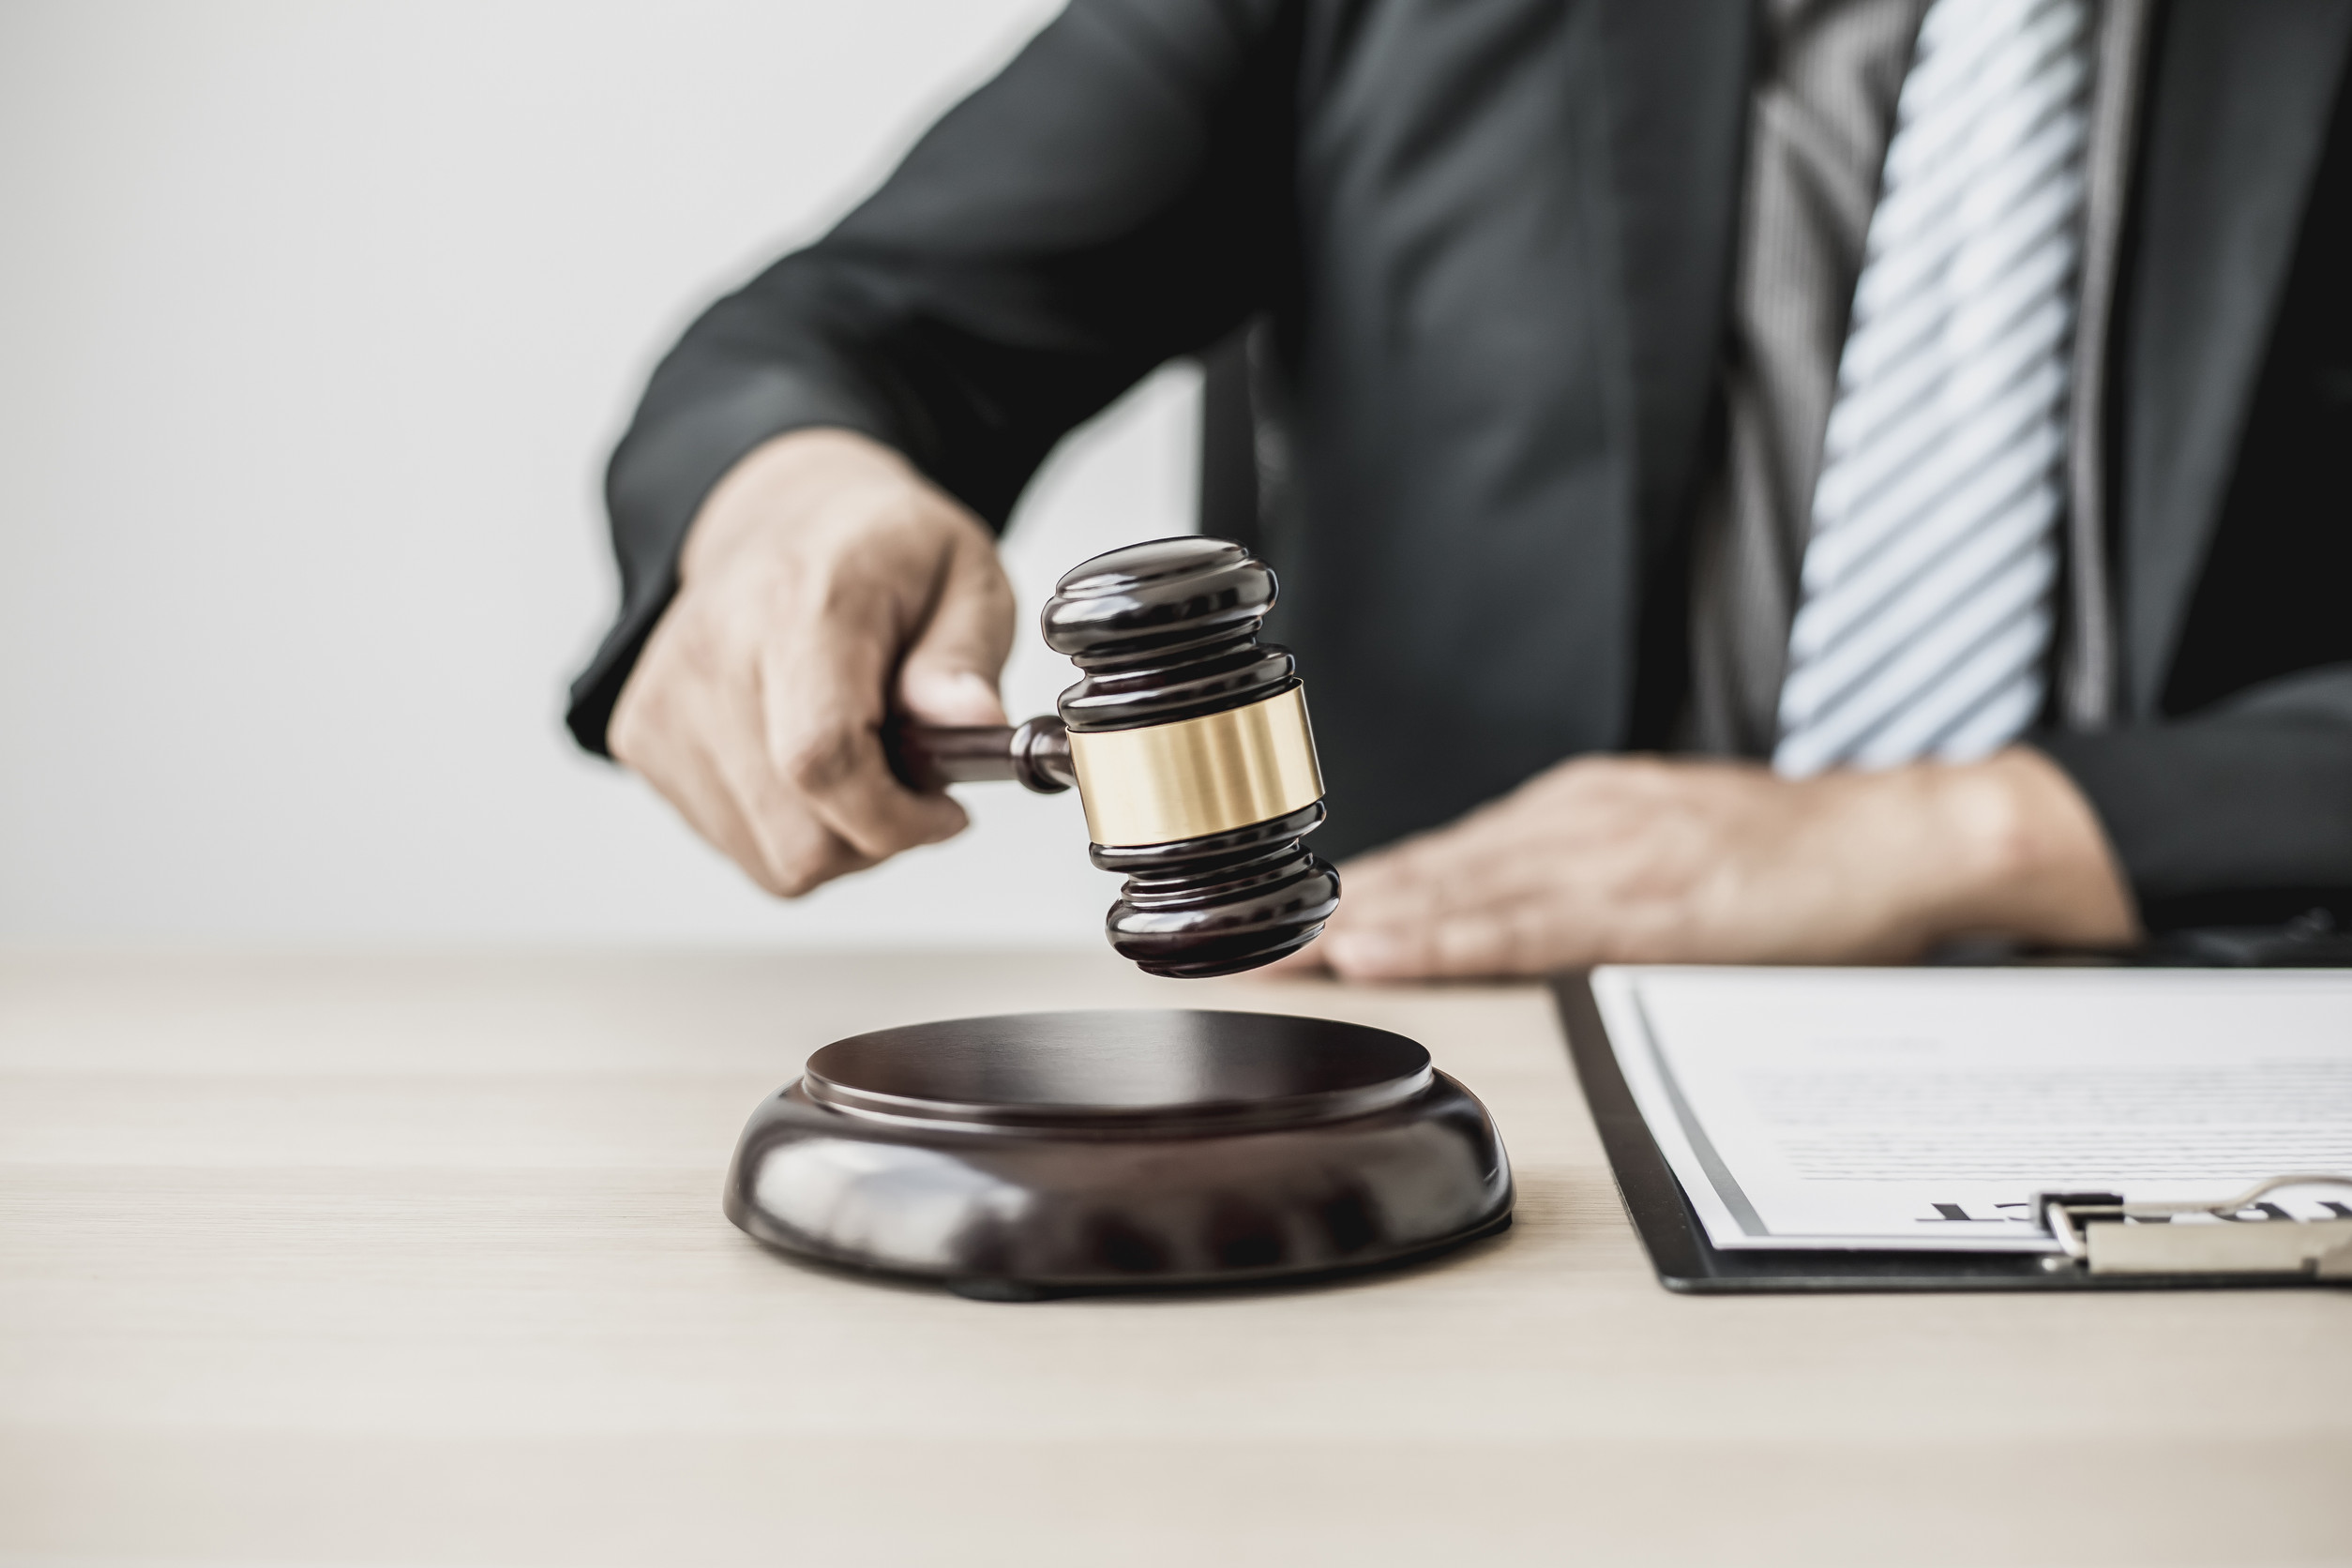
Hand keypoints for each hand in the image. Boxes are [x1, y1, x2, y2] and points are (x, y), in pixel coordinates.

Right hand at [609, 428, 1014, 896]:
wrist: (787, 516)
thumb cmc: (884, 554)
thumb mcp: (967, 577)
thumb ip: (966, 659)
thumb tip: (976, 720)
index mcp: (799, 604)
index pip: (821, 759)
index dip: (893, 817)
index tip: (945, 810)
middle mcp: (713, 652)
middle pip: (800, 837)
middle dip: (878, 833)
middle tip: (913, 778)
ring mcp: (665, 700)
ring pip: (772, 859)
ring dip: (837, 837)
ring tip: (862, 759)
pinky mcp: (641, 736)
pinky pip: (737, 845)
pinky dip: (790, 828)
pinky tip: (806, 762)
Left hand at [1289, 749, 2137, 978]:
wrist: (1895, 838)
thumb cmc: (1780, 859)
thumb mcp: (1658, 848)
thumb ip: (1570, 880)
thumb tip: (1478, 918)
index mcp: (1574, 815)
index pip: (1432, 861)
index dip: (1339, 896)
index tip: (1258, 922)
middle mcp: (1575, 823)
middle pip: (1422, 874)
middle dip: (1318, 915)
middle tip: (1225, 946)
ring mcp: (1609, 854)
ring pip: (1457, 894)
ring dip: (1357, 927)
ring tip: (1272, 956)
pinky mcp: (1652, 897)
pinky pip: (1528, 926)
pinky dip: (1447, 937)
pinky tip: (1383, 954)